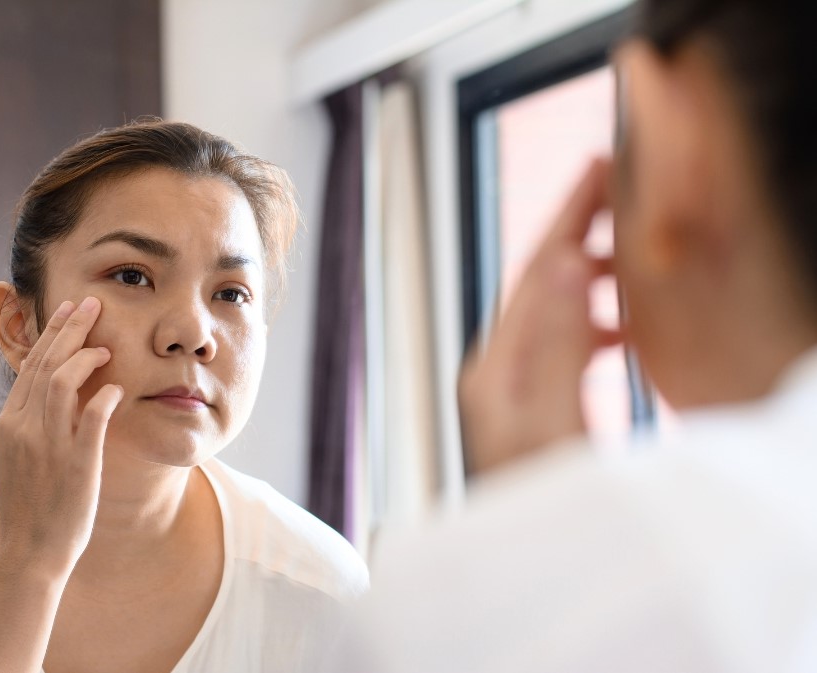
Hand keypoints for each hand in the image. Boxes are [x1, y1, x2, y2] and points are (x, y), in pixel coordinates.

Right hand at [0, 296, 123, 576]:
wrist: (29, 554)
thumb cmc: (29, 509)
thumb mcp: (18, 459)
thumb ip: (30, 426)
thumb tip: (45, 399)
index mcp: (10, 425)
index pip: (31, 366)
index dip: (51, 334)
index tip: (69, 310)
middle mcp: (25, 429)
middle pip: (46, 364)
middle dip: (70, 329)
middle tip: (91, 303)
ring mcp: (49, 446)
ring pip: (62, 383)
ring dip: (86, 357)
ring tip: (107, 345)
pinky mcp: (76, 464)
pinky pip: (91, 420)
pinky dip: (103, 397)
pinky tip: (117, 387)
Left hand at [458, 159, 620, 473]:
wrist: (521, 562)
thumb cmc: (538, 501)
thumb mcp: (551, 418)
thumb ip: (555, 343)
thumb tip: (560, 263)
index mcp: (497, 365)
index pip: (534, 272)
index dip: (567, 218)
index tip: (595, 170)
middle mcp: (496, 370)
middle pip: (538, 284)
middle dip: (576, 233)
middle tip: (613, 189)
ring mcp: (511, 390)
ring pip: (552, 310)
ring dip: (588, 276)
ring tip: (630, 252)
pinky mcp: (531, 409)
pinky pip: (563, 345)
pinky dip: (593, 322)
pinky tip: (623, 329)